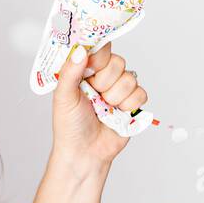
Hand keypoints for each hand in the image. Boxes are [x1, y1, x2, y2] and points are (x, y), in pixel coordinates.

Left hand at [50, 41, 147, 171]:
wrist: (85, 152)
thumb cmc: (69, 126)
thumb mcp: (63, 96)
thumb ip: (70, 72)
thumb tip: (79, 50)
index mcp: (84, 72)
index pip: (99, 49)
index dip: (99, 56)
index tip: (92, 67)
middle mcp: (102, 77)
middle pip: (118, 62)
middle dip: (105, 81)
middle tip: (94, 95)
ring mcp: (118, 89)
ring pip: (130, 78)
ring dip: (115, 97)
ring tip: (103, 108)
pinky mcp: (131, 103)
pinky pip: (140, 94)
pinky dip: (128, 105)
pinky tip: (116, 113)